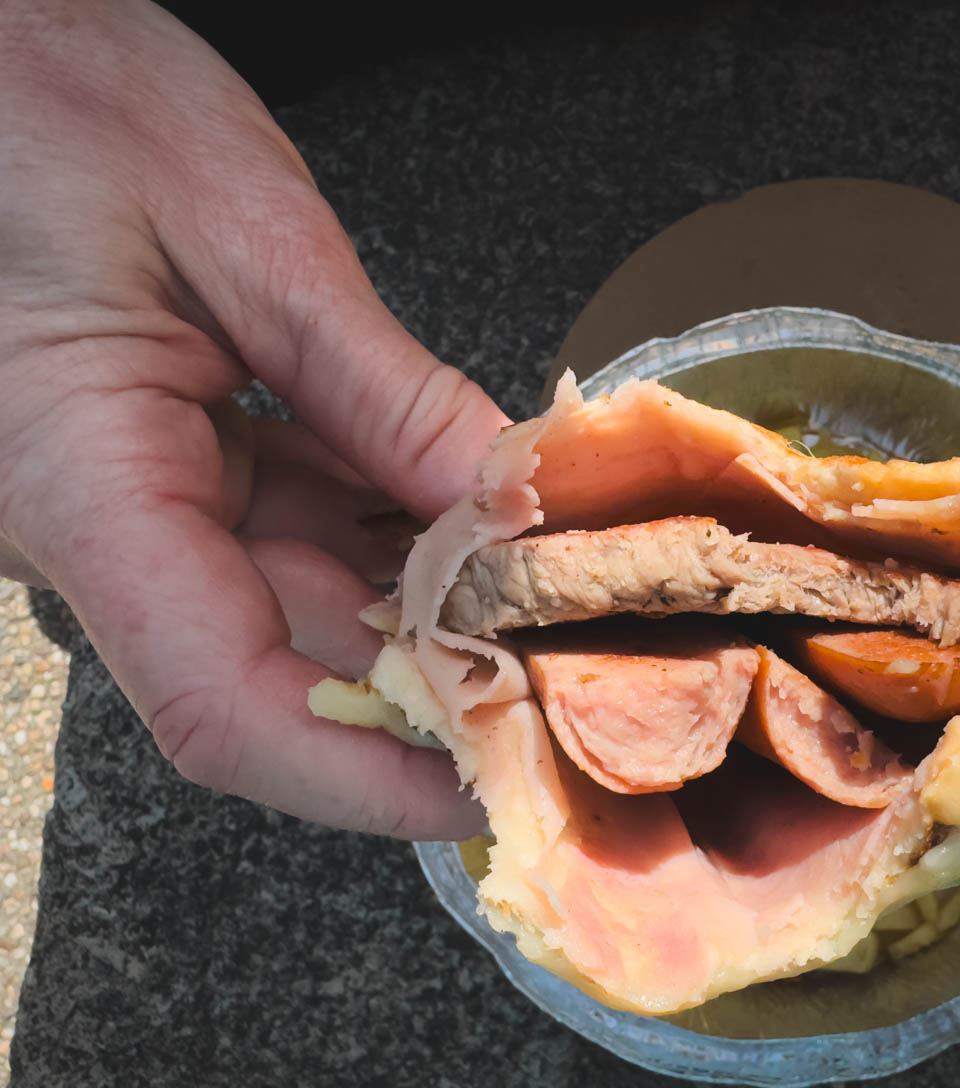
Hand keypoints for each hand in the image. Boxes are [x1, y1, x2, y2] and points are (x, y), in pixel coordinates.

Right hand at [0, 1, 506, 836]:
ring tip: (557, 604)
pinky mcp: (167, 457)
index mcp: (79, 488)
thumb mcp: (251, 240)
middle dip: (438, 686)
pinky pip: (296, 529)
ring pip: (306, 603)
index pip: (227, 706)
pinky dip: (395, 536)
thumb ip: (388, 394)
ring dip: (431, 611)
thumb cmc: (54, 98)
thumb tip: (512, 510)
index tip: (490, 790)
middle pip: (289, 666)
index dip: (365, 776)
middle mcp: (98, 523)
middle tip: (577, 679)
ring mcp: (132, 494)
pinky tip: (486, 528)